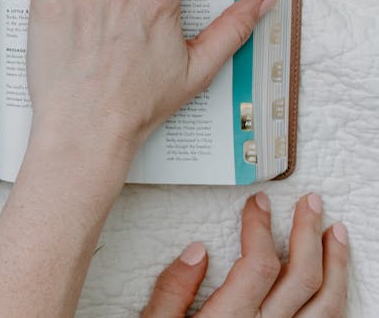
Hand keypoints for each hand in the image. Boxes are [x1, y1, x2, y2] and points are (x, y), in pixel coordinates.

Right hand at [142, 192, 348, 316]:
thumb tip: (196, 251)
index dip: (261, 228)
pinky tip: (335, 282)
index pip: (257, 264)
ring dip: (336, 265)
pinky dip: (337, 300)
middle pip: (300, 278)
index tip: (257, 205)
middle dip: (308, 234)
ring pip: (327, 305)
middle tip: (310, 204)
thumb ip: (172, 291)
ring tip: (336, 234)